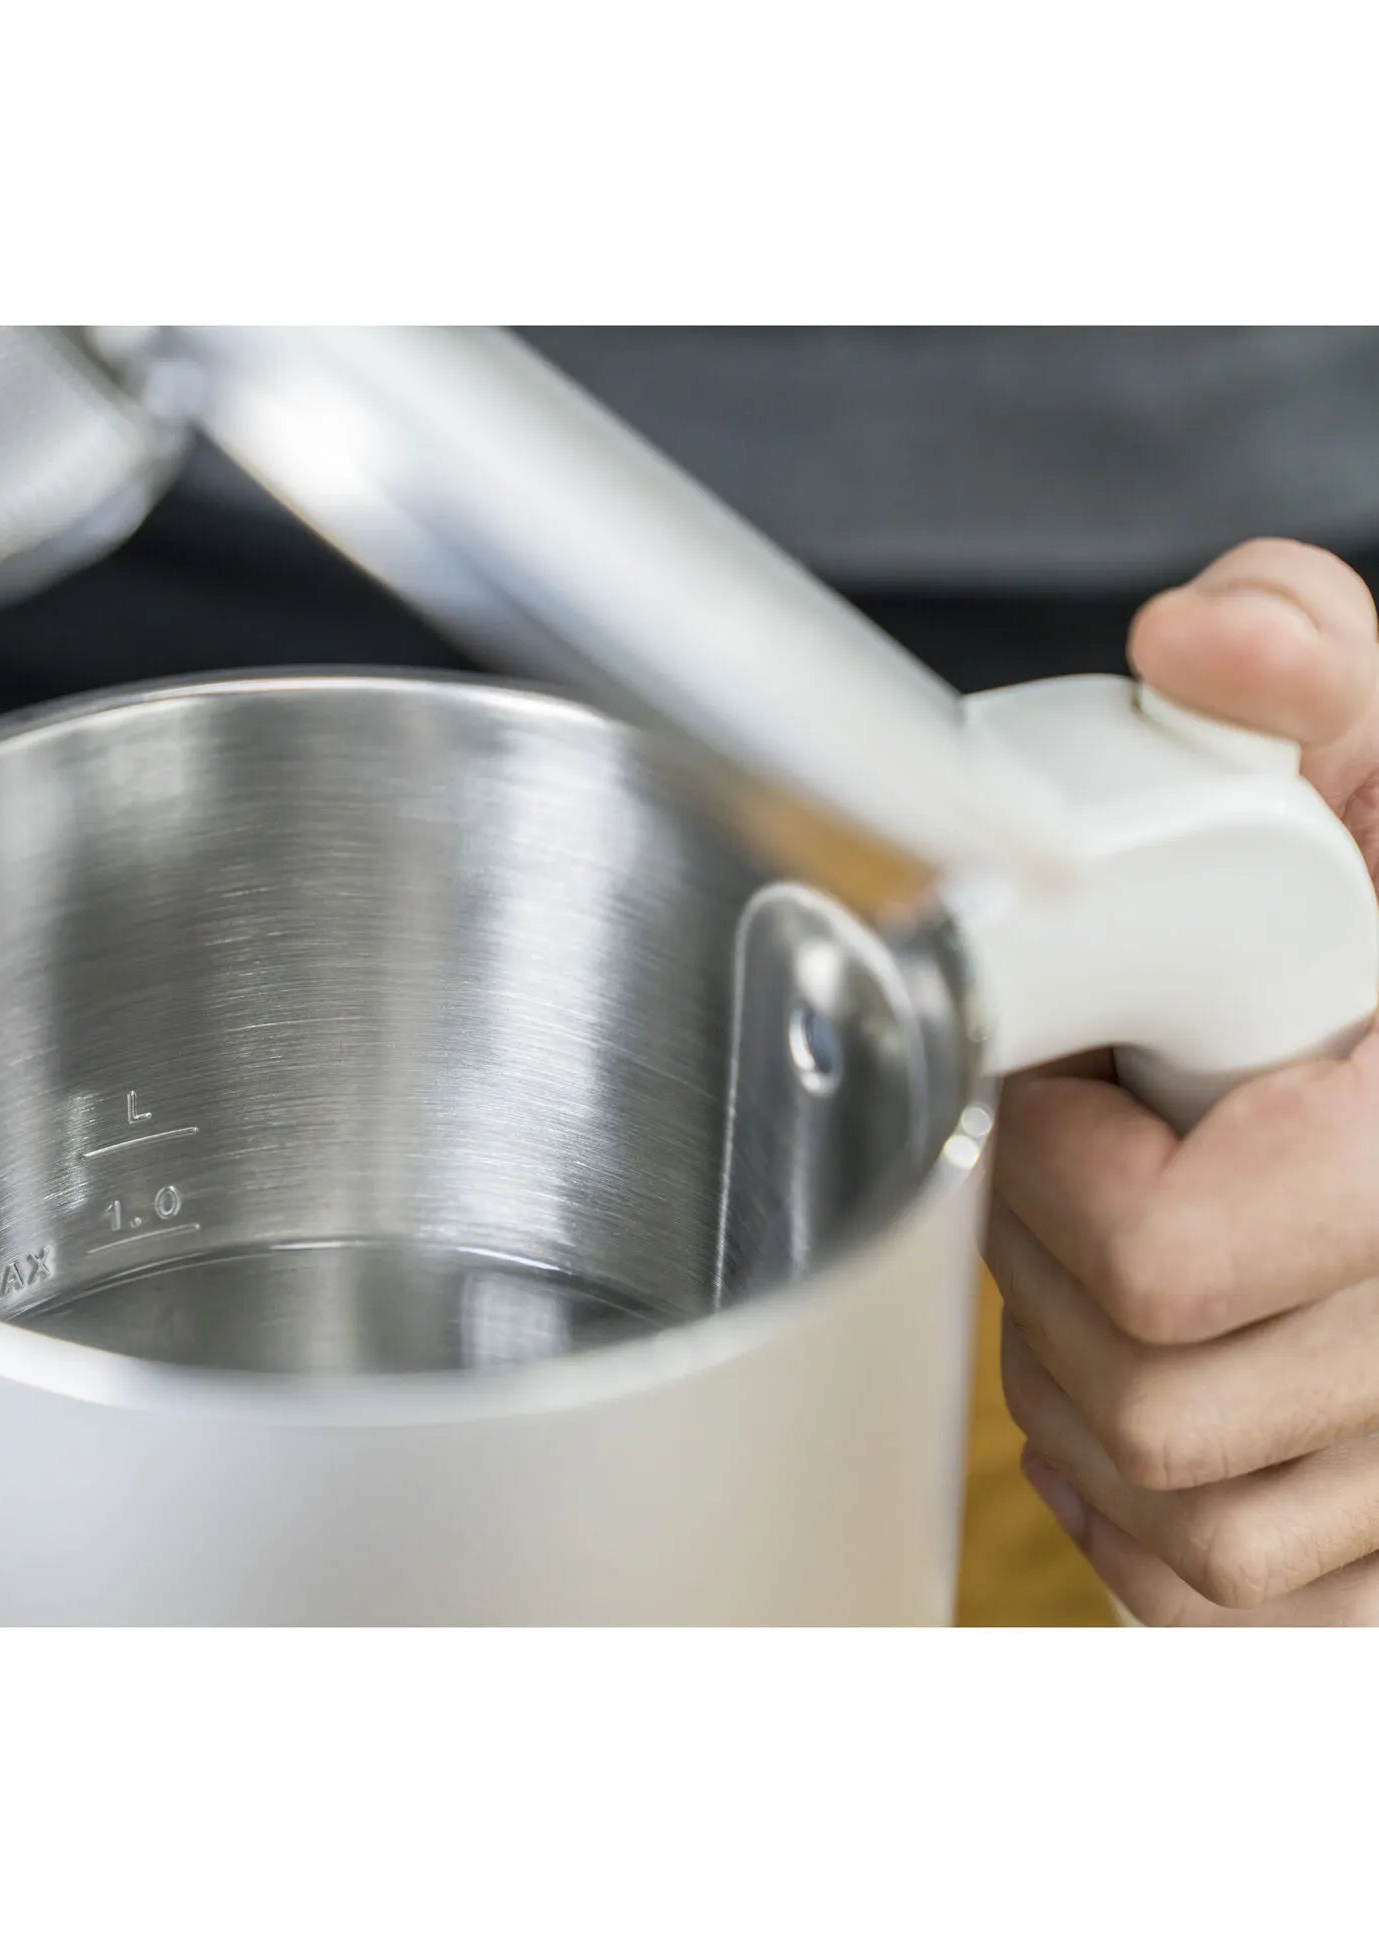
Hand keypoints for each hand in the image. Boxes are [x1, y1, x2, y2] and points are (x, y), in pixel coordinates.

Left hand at [991, 537, 1378, 1623]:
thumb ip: (1310, 688)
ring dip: (1084, 1383)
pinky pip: (1208, 1601)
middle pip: (1145, 1390)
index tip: (1068, 1092)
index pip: (1175, 1258)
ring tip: (1115, 1264)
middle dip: (1052, 1267)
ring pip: (1168, 1509)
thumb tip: (1201, 633)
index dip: (1065, 1180)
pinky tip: (1148, 1382)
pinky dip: (1138, 1513)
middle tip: (1069, 1169)